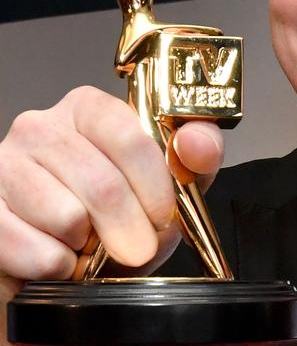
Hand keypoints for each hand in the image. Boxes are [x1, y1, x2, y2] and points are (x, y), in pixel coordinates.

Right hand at [0, 85, 223, 279]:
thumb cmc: (121, 217)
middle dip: (131, 229)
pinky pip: (36, 251)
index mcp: (89, 110)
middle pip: (102, 182)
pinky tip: (61, 256)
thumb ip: (196, 157)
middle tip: (137, 249)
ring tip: (89, 243)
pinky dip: (59, 268)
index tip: (164, 217)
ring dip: (90, 248)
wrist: (73, 263)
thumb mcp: (170, 185)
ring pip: (66, 217)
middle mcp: (41, 127)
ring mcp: (4, 166)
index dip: (155, 187)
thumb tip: (196, 141)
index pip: (130, 138)